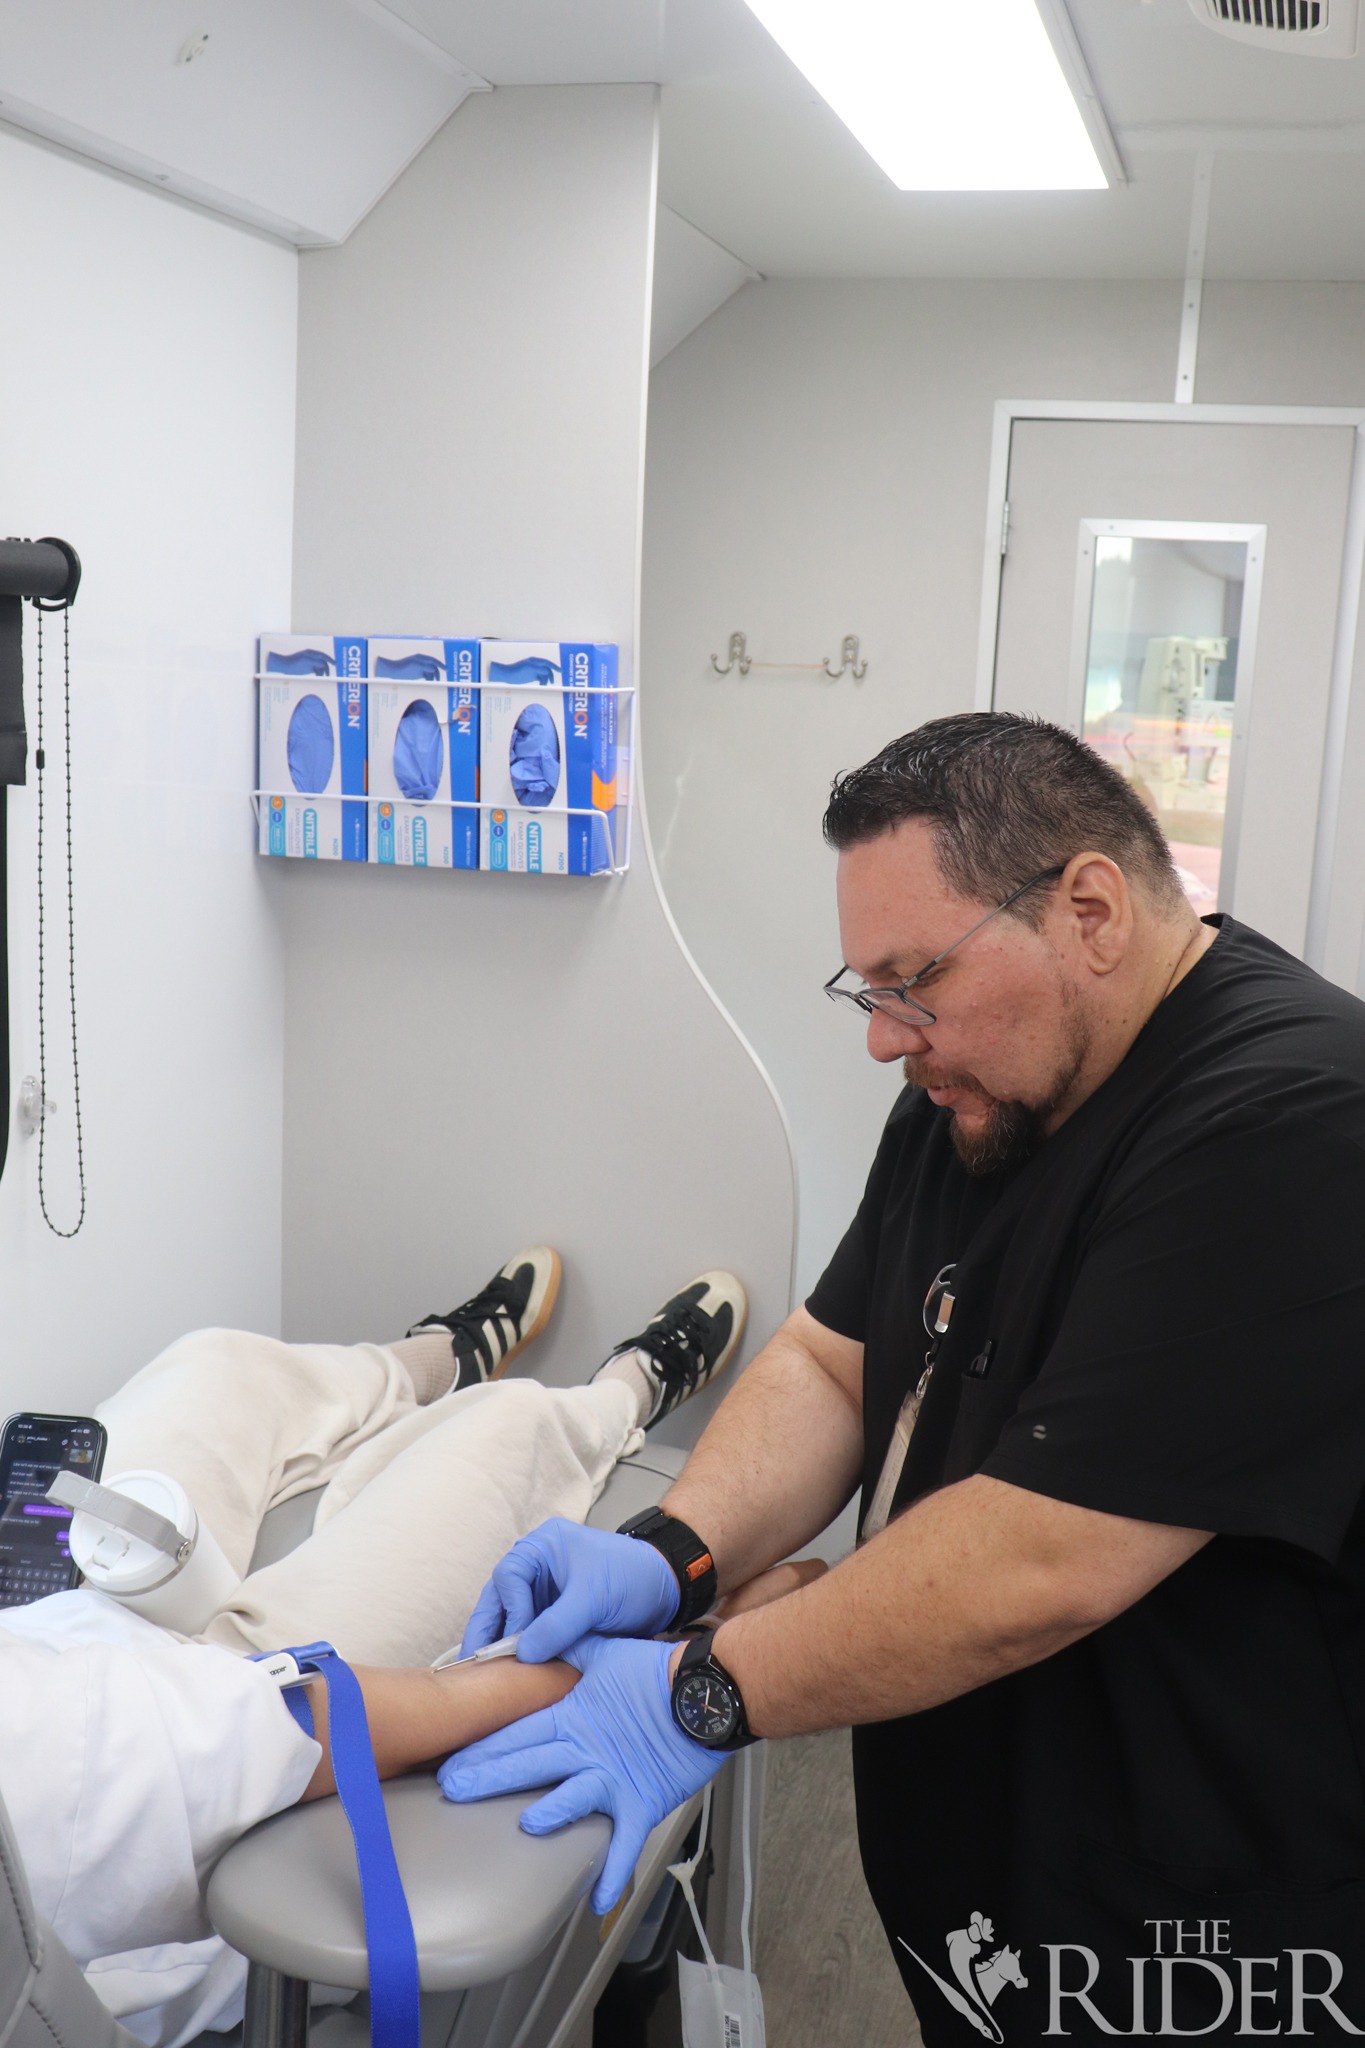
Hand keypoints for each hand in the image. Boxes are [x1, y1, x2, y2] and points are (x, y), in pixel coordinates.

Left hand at [438, 1634, 725, 1913]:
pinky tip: (597, 1901)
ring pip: (572, 1798)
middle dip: (487, 1777)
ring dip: (550, 1814)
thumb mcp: (605, 1651)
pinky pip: (625, 1843)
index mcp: (573, 1716)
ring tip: (526, 1826)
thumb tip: (535, 1642)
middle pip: (529, 1763)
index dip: (482, 1747)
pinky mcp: (641, 1802)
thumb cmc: (658, 1671)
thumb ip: (567, 1650)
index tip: (449, 1760)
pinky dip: (613, 1872)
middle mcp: (586, 1749)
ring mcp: (613, 1778)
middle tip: (453, 1791)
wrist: (707, 1692)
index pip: (518, 1732)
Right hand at [458, 1518, 679, 1662]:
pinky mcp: (552, 1613)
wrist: (664, 1590)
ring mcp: (543, 1590)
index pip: (509, 1576)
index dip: (508, 1610)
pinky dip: (520, 1648)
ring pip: (509, 1616)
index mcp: (543, 1546)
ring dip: (502, 1642)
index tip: (515, 1642)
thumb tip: (523, 1653)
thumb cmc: (633, 1576)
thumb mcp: (594, 1598)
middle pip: (500, 1596)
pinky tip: (513, 1671)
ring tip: (488, 1673)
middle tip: (476, 1662)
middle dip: (489, 1629)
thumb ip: (558, 1624)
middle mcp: (538, 1565)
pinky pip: (527, 1630)